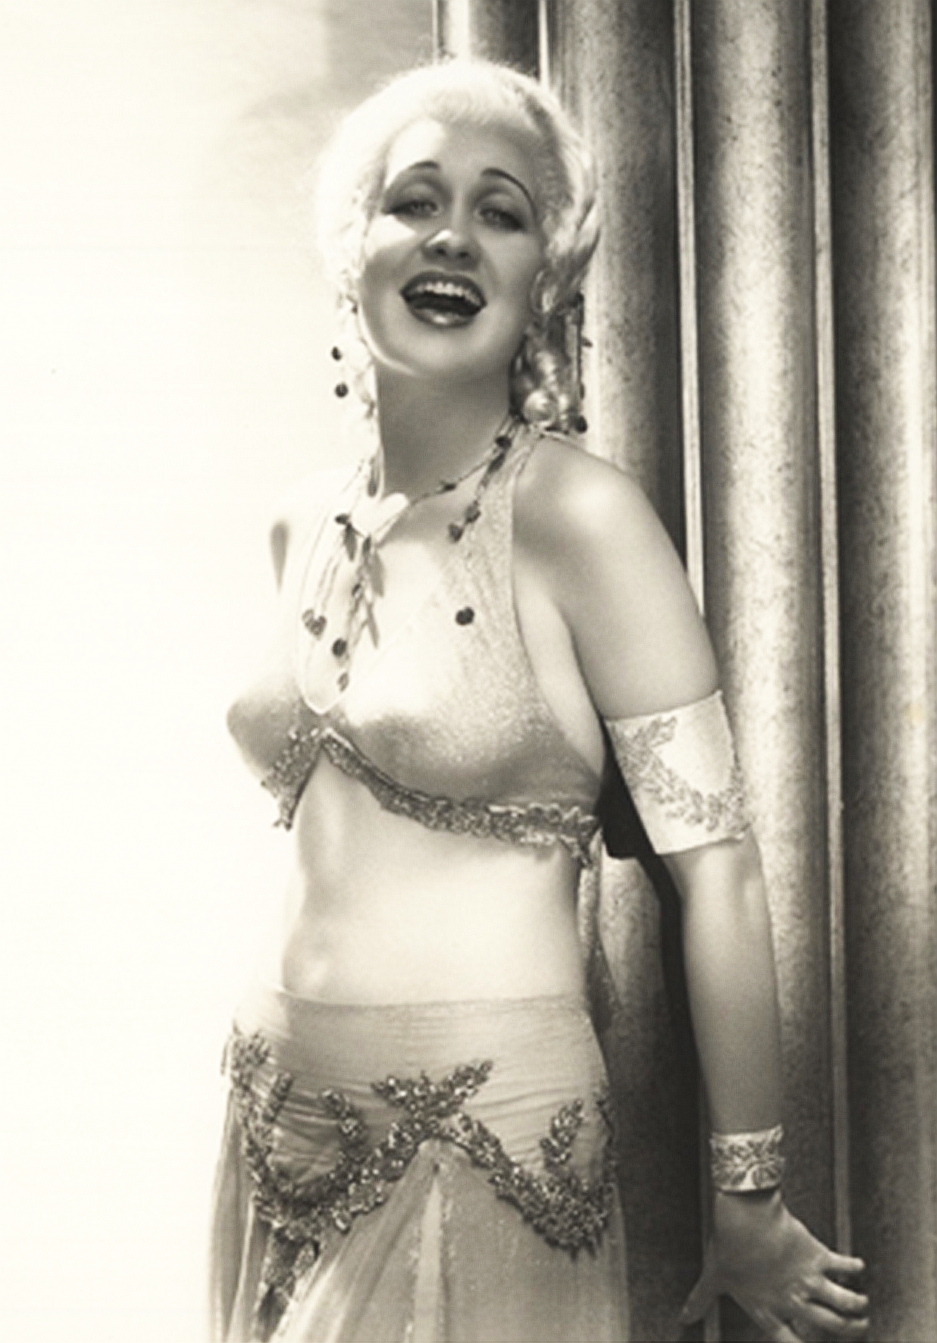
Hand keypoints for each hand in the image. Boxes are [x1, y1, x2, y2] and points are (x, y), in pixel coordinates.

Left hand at [679, 1190, 868, 1341]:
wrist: (745, 1220)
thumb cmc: (727, 1248)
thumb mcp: (713, 1278)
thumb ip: (700, 1300)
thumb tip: (683, 1317)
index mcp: (767, 1310)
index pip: (788, 1342)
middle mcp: (792, 1301)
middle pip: (829, 1326)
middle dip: (849, 1330)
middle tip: (859, 1327)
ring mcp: (808, 1281)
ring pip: (844, 1302)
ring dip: (857, 1305)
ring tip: (863, 1306)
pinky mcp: (818, 1257)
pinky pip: (843, 1266)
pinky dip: (854, 1267)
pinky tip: (858, 1266)